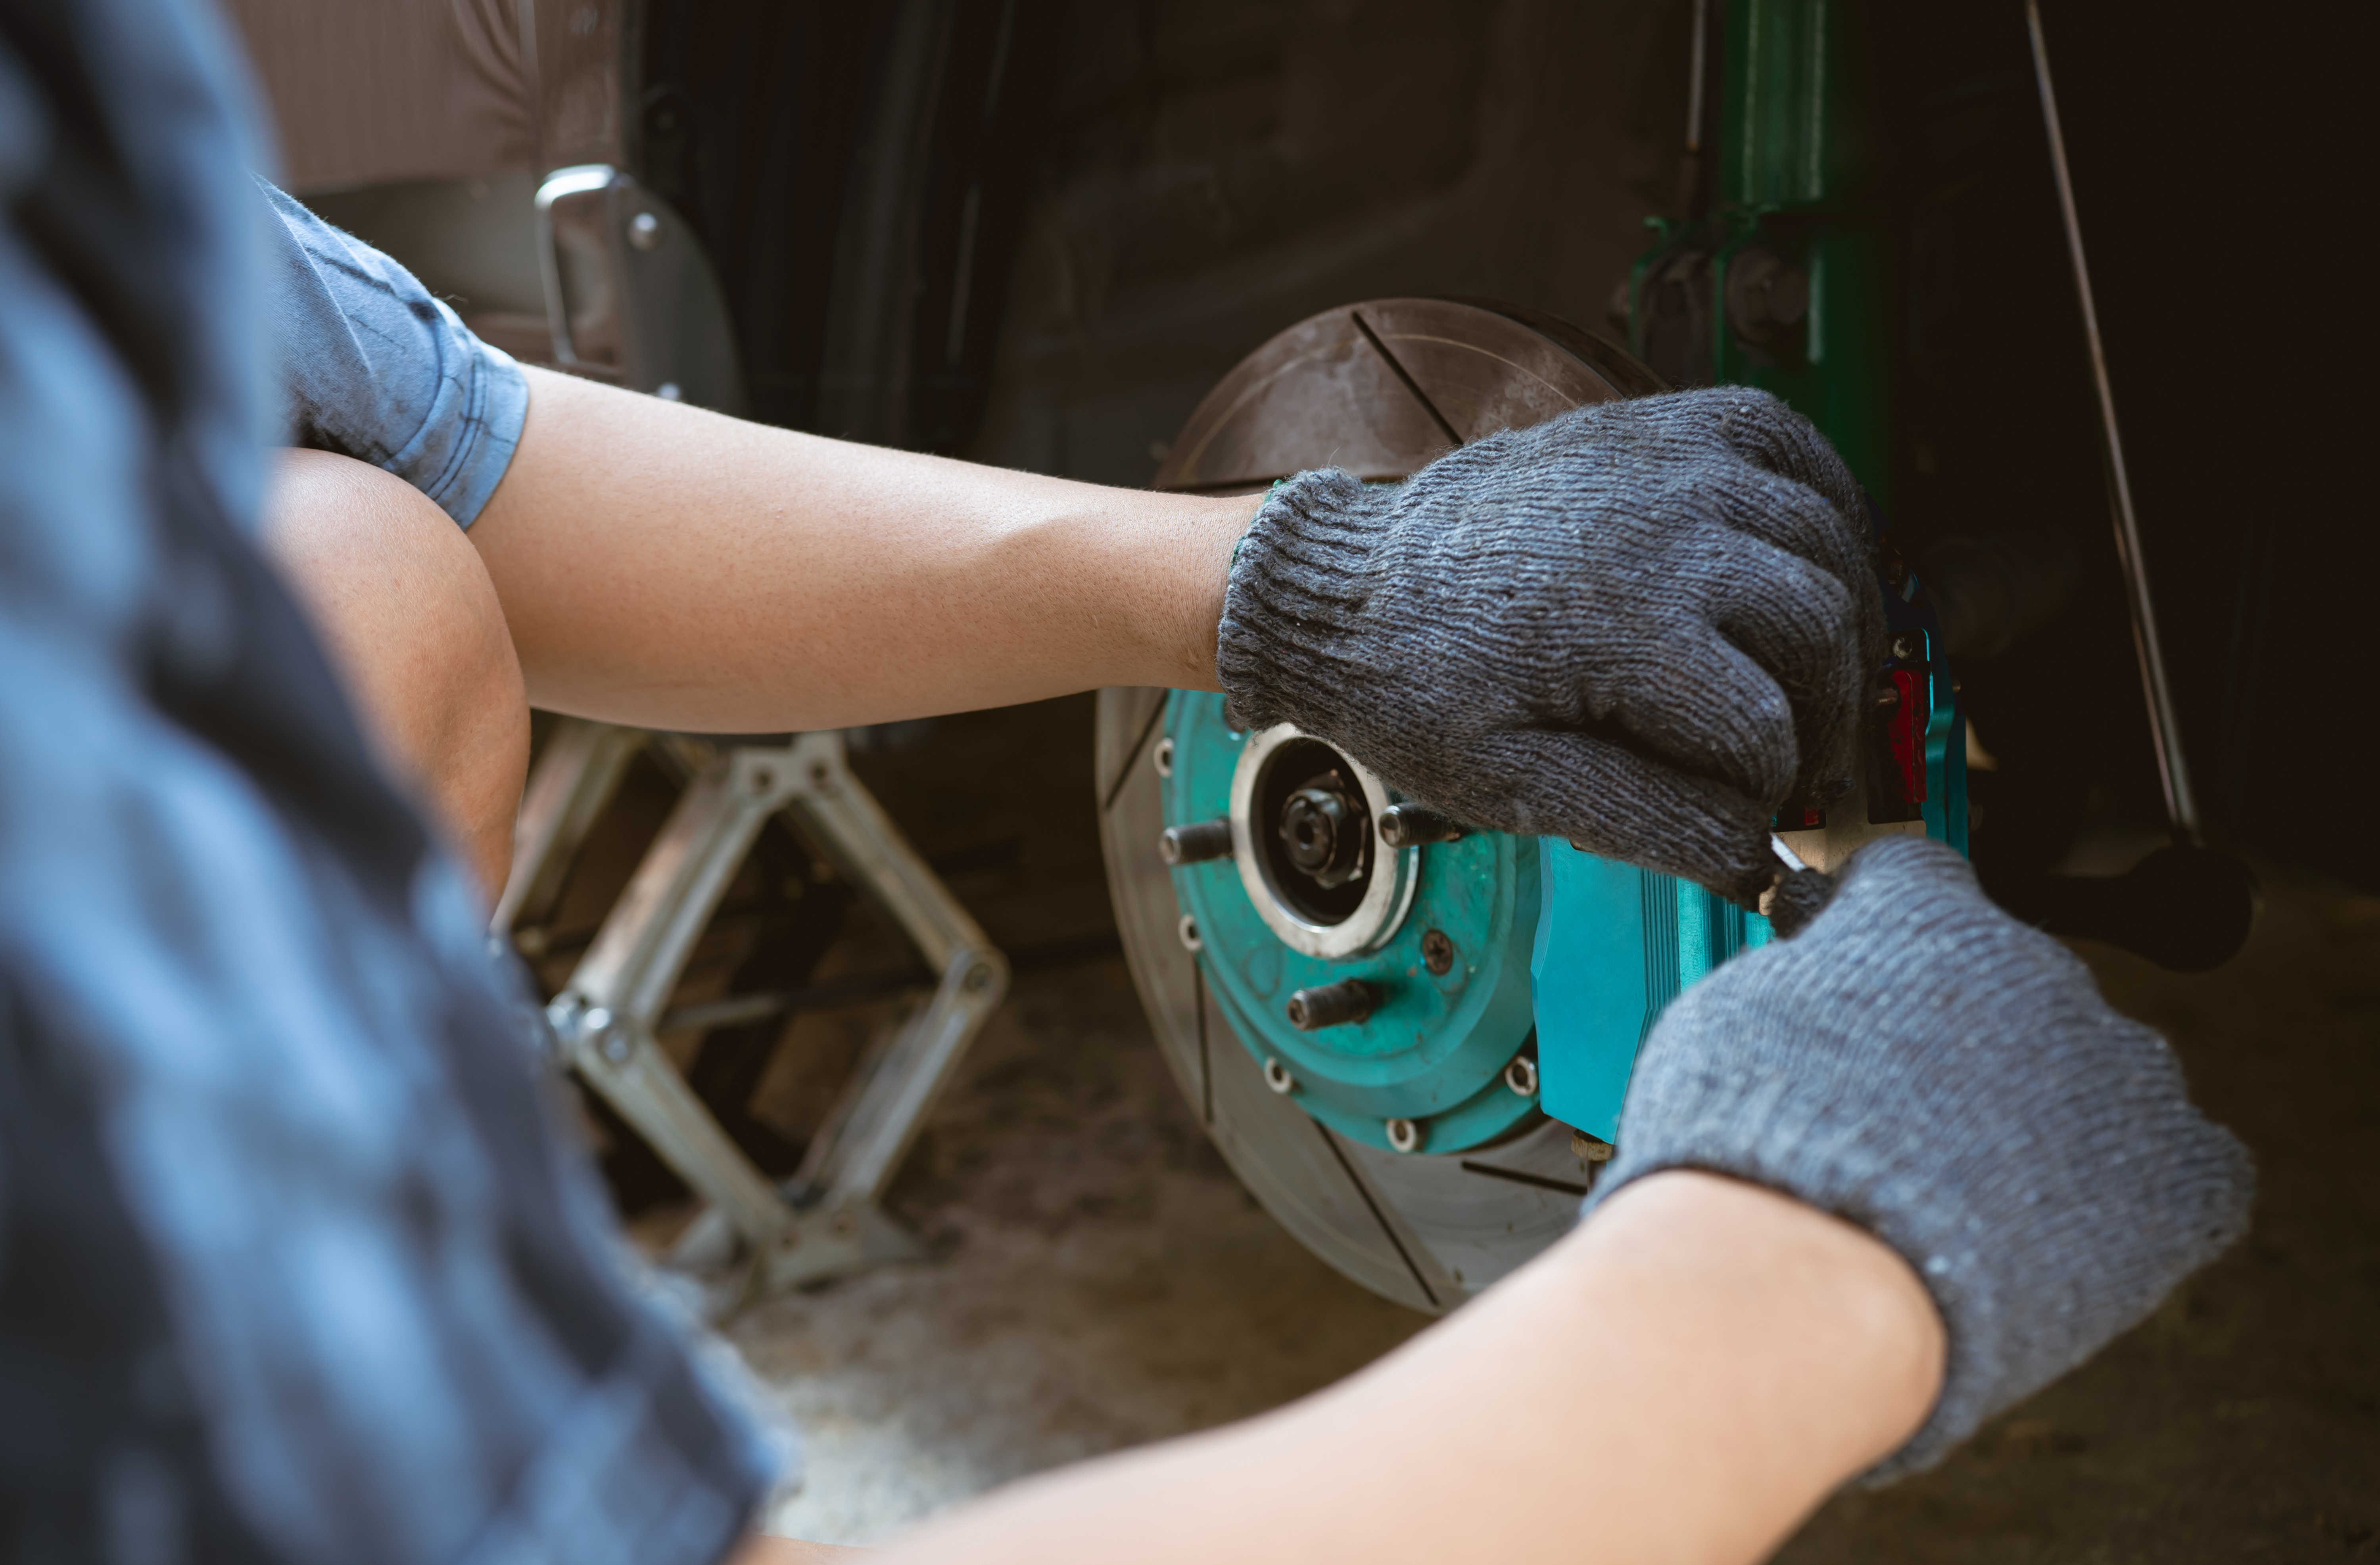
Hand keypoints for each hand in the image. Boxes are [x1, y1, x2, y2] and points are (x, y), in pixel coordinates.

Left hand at [1213, 387, 1878, 901]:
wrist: (1349, 585)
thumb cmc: (1418, 690)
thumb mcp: (1509, 786)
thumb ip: (1641, 823)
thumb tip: (1756, 866)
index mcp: (1617, 631)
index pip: (1764, 731)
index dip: (1770, 790)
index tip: (1753, 813)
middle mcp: (1659, 531)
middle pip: (1822, 630)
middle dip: (1828, 714)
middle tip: (1801, 760)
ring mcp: (1668, 463)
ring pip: (1829, 541)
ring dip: (1845, 620)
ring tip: (1811, 682)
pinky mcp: (1664, 424)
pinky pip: (1791, 445)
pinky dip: (1827, 504)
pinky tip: (1813, 565)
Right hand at [1587, 835, 2252, 1477]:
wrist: (1808, 1276)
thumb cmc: (1749, 1149)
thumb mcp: (1725, 1016)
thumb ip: (1793, 981)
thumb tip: (1803, 984)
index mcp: (1925, 913)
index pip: (1918, 877)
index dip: (1879, 923)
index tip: (1856, 960)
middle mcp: (2035, 970)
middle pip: (2009, 983)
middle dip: (1958, 1040)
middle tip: (1893, 1115)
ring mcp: (2116, 1074)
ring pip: (2095, 1072)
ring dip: (2042, 1114)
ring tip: (1964, 1190)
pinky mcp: (2177, 1180)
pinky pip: (2190, 1167)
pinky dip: (2139, 1190)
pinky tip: (2069, 1220)